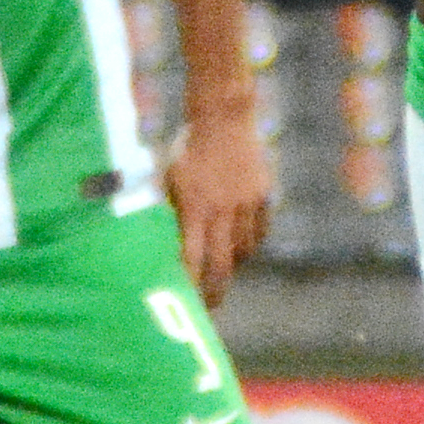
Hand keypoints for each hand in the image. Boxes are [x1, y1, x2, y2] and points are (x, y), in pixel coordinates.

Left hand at [167, 99, 272, 303]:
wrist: (223, 116)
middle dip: (216, 290)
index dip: (189, 284)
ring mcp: (246, 204)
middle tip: (210, 306)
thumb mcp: (168, 176)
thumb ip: (168, 209)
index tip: (185, 303)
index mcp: (194, 206)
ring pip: (244, 250)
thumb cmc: (187, 147)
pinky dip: (251, 242)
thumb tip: (160, 241)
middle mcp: (222, 210)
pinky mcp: (264, 195)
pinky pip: (260, 231)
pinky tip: (241, 244)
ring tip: (223, 267)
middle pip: (223, 264)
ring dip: (233, 263)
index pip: (192, 258)